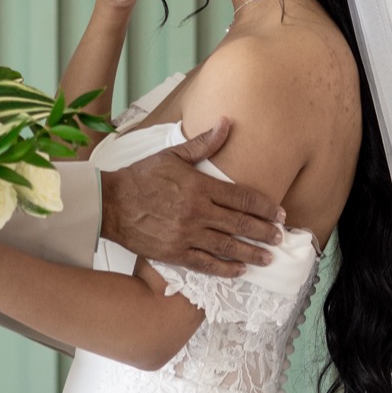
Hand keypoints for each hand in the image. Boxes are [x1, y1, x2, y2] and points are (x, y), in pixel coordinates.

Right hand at [98, 122, 283, 276]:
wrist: (111, 204)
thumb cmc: (141, 177)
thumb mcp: (172, 155)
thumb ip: (203, 144)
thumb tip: (226, 123)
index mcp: (200, 186)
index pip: (242, 198)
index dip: (265, 207)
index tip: (280, 214)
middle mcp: (197, 212)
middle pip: (241, 224)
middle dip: (265, 232)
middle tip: (280, 238)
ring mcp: (186, 235)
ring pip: (228, 246)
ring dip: (252, 253)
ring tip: (268, 257)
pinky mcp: (174, 253)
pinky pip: (206, 264)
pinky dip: (225, 268)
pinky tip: (239, 270)